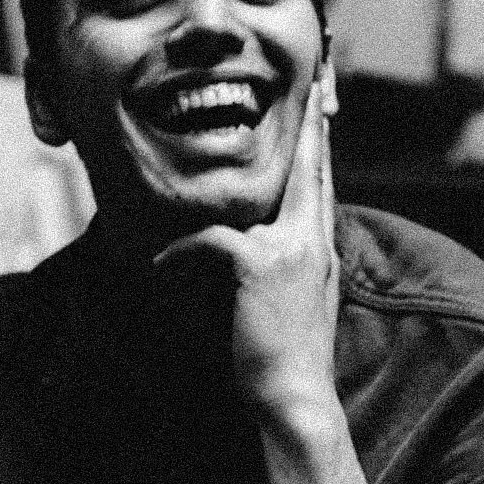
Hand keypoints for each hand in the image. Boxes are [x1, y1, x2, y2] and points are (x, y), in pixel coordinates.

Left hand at [153, 71, 339, 424]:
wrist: (295, 398)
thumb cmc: (286, 364)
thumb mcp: (297, 307)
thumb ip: (286, 270)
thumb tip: (257, 249)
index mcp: (320, 252)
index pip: (321, 187)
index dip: (321, 148)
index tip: (323, 112)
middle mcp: (313, 243)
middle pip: (310, 170)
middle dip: (313, 125)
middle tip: (315, 85)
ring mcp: (290, 249)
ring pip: (256, 200)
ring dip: (216, 200)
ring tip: (187, 189)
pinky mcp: (259, 262)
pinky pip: (209, 240)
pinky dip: (180, 253)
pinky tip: (160, 268)